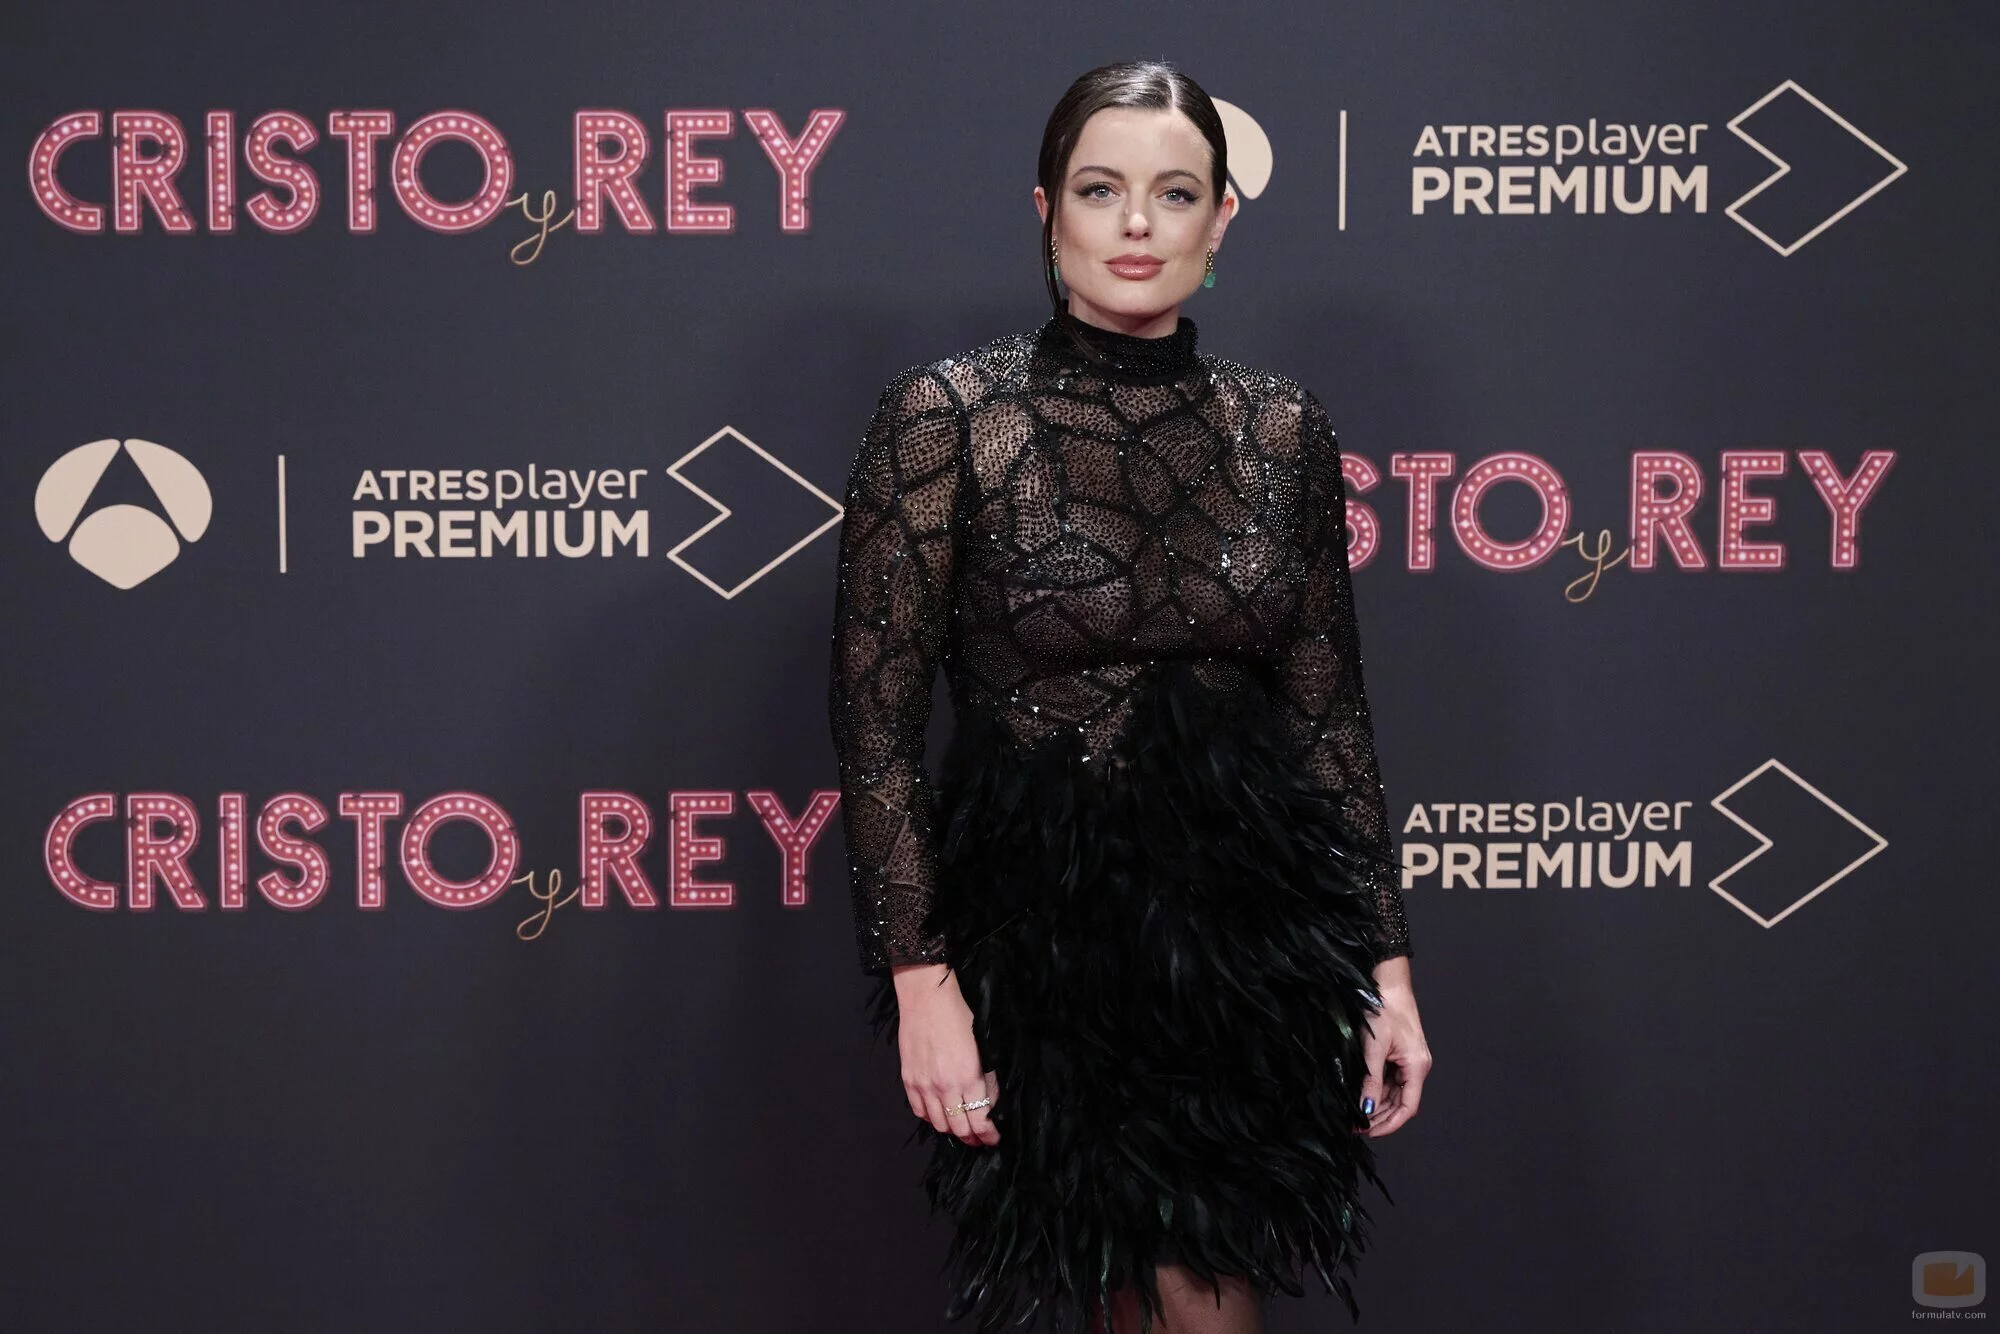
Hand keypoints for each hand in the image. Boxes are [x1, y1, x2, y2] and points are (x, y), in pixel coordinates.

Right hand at [890, 962, 1000, 1146]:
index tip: (994, 1138)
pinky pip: (919, 1112)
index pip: (980, 1121)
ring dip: (952, 1130)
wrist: (927, 1000)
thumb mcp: (984, 1048)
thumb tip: (992, 1103)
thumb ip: (988, 1079)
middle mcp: (945, 1087)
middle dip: (972, 1138)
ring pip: (939, 1124)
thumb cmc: (959, 1018)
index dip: (989, 1135)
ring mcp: (924, 1085)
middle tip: (979, 1138)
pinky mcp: (908, 1080)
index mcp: (968, 1078)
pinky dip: (931, 1118)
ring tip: (960, 1128)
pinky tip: (939, 1114)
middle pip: (959, 1129)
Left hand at [1359, 955, 1429, 1136]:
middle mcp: (1416, 1067)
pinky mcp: (1399, 1055)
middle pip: (1401, 1103)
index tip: (1368, 1131)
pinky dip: (1377, 1091)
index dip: (1389, 1124)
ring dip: (1377, 1106)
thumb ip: (1371, 1080)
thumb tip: (1366, 1107)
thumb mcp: (1374, 1047)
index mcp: (1417, 1067)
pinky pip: (1390, 1080)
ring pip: (1394, 1093)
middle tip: (1355, 1126)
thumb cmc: (1383, 1009)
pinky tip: (1361, 1097)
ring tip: (1355, 1116)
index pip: (1408, 1108)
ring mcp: (1408, 1061)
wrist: (1388, 983)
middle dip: (1380, 1118)